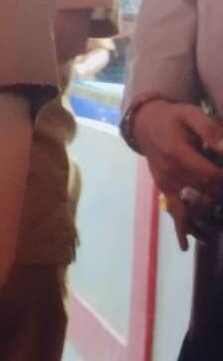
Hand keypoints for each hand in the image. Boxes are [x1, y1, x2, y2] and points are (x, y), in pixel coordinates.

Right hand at [134, 102, 222, 249]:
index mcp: (177, 153)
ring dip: (201, 227)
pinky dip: (180, 229)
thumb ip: (210, 130)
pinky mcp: (163, 189)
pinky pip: (172, 211)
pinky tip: (185, 246)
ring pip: (186, 211)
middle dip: (220, 206)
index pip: (209, 176)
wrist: (144, 123)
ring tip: (211, 239)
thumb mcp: (191, 115)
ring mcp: (166, 184)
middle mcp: (170, 173)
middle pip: (202, 197)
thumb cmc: (172, 118)